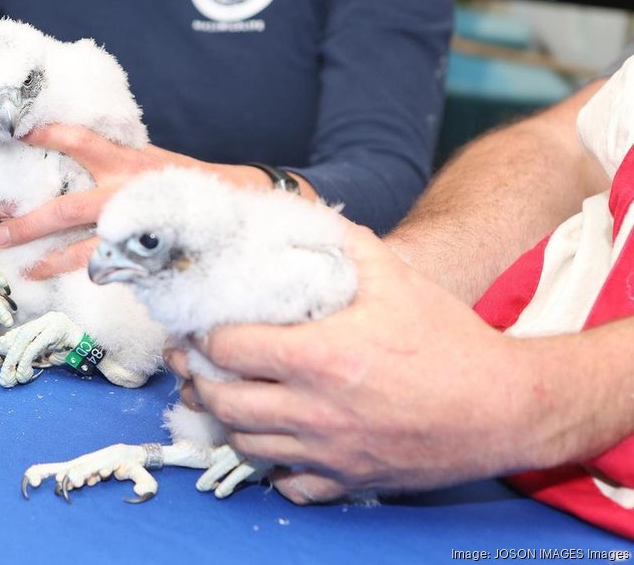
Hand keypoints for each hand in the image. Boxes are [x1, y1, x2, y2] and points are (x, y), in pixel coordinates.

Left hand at [0, 124, 295, 278]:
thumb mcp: (139, 155)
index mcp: (119, 157)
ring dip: (23, 237)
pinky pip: (92, 257)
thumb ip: (100, 152)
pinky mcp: (135, 244)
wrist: (232, 205)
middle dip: (2, 206)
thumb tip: (47, 138)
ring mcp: (125, 217)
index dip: (31, 136)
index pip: (70, 138)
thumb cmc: (176, 181)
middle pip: (52, 198)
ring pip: (65, 229)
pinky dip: (61, 264)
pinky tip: (31, 271)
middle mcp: (118, 185)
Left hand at [188, 224, 559, 502]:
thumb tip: (307, 219)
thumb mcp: (396, 278)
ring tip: (232, 393)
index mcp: (320, 356)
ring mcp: (329, 453)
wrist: (505, 408)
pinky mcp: (348, 481)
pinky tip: (278, 440)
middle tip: (200, 361)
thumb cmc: (451, 342)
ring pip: (247, 444)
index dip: (205, 333)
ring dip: (231, 418)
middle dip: (202, 377)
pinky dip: (272, 465)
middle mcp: (315, 411)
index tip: (203, 325)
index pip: (228, 347)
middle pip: (223, 401)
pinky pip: (287, 485)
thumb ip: (345, 243)